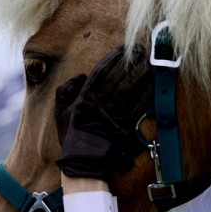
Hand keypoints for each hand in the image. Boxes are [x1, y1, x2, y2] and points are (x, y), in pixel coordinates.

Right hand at [53, 46, 152, 181]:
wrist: (83, 162)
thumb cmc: (71, 137)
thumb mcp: (59, 113)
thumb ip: (65, 91)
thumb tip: (80, 76)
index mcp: (85, 98)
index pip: (101, 72)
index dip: (112, 59)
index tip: (121, 49)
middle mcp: (100, 103)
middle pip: (118, 77)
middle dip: (129, 61)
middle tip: (140, 50)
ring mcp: (114, 114)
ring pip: (129, 88)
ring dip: (139, 74)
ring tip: (147, 62)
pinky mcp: (125, 124)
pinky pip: (137, 105)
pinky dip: (144, 93)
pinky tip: (150, 83)